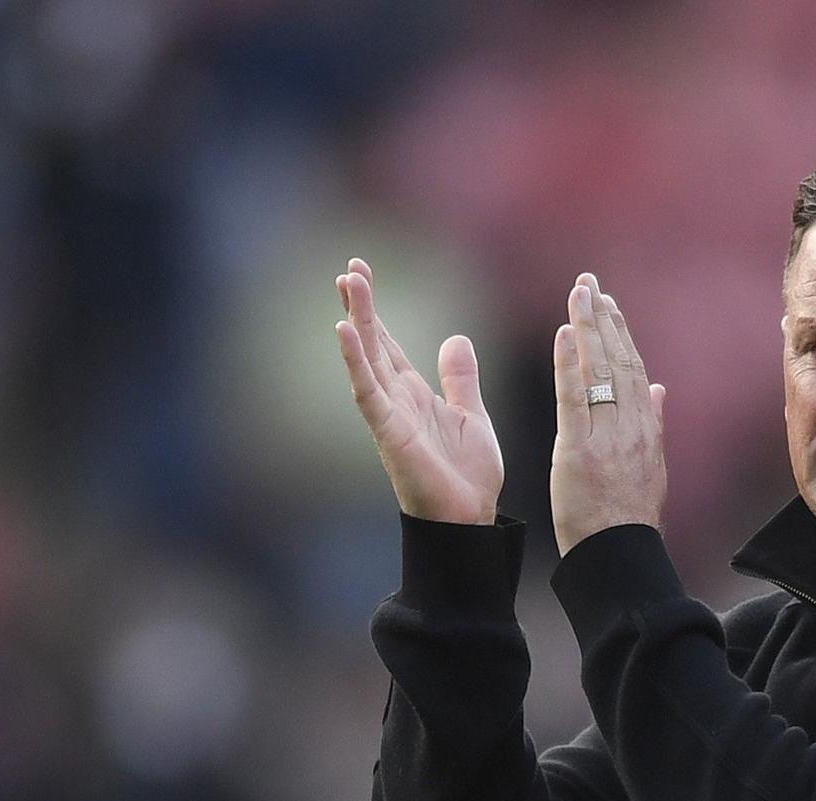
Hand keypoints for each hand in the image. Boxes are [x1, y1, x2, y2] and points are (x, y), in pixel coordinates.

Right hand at [333, 258, 501, 524]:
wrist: (469, 517)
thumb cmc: (467, 475)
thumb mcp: (471, 414)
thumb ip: (460, 378)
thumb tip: (455, 338)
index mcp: (414, 394)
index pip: (389, 344)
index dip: (375, 312)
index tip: (362, 274)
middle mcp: (396, 399)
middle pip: (373, 343)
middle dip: (362, 306)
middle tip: (349, 268)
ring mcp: (388, 414)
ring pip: (367, 358)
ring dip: (357, 321)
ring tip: (348, 284)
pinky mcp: (388, 431)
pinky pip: (367, 391)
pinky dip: (355, 361)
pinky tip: (344, 331)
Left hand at [550, 272, 669, 553]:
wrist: (619, 552)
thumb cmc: (628, 516)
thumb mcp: (652, 467)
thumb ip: (653, 423)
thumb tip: (658, 389)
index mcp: (646, 429)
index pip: (633, 370)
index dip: (621, 334)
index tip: (610, 305)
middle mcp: (631, 426)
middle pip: (618, 361)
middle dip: (604, 319)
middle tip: (589, 283)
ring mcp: (607, 437)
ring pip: (599, 372)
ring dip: (588, 328)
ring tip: (578, 294)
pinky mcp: (579, 450)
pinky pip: (574, 399)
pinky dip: (568, 364)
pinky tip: (563, 334)